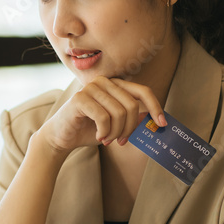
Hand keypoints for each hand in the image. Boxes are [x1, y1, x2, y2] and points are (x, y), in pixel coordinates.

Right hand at [36, 77, 166, 153]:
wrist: (61, 137)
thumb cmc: (88, 129)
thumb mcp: (115, 124)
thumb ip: (132, 118)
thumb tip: (154, 119)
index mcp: (114, 85)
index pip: (142, 91)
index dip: (155, 106)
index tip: (163, 124)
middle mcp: (104, 82)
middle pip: (132, 105)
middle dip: (130, 128)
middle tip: (122, 141)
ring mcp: (91, 88)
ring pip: (119, 113)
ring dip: (116, 133)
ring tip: (107, 139)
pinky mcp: (80, 98)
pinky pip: (104, 117)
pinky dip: (104, 132)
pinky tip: (98, 136)